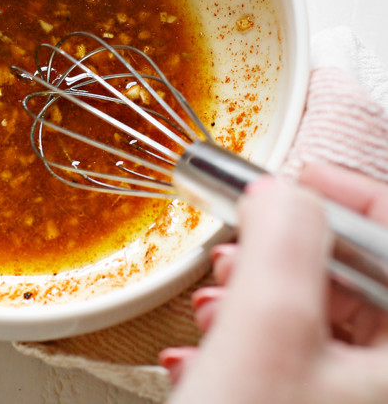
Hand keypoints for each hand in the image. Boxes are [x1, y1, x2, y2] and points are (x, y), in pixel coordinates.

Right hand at [160, 162, 387, 403]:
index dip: (345, 194)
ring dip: (252, 297)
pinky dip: (244, 342)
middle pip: (352, 275)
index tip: (295, 180)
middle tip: (240, 246)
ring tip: (213, 306)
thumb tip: (279, 190)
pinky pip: (290, 358)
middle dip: (281, 253)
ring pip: (314, 316)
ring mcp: (355, 400)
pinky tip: (205, 356)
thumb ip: (281, 242)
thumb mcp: (269, 332)